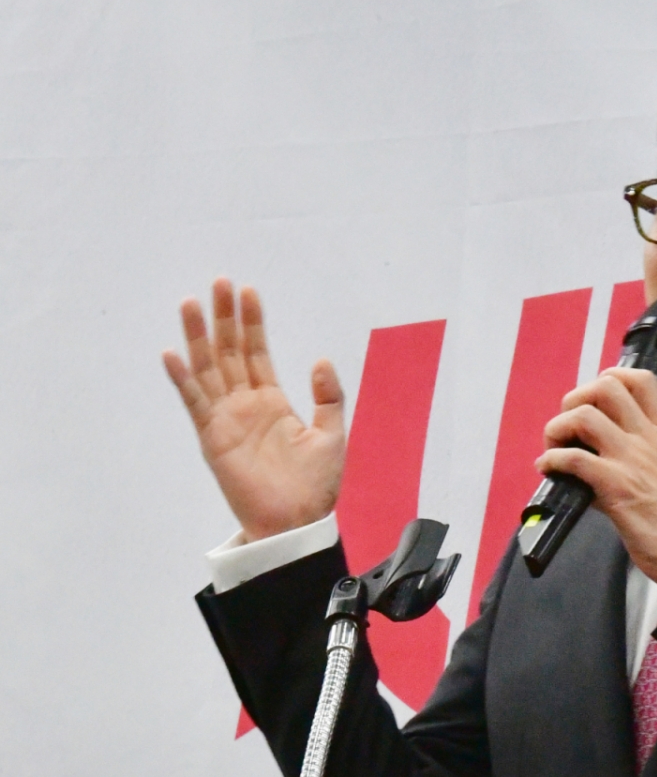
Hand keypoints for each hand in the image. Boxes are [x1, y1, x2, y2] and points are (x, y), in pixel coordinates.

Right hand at [162, 278, 345, 541]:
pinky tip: (174, 354)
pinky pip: (195, 403)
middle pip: (229, 352)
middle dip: (224, 318)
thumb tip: (320, 359)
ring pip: (208, 369)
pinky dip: (183, 379)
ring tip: (191, 303)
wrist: (296, 523)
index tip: (248, 292)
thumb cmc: (315, 486)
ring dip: (198, 337)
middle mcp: (245, 405)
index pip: (257, 352)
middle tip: (220, 283)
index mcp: (272, 401)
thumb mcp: (332, 434)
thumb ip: (328, 397)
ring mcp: (226, 419)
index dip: (252, 323)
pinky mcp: (213, 438)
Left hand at [535, 368, 656, 595]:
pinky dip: (551, 460)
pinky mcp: (616, 487)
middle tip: (568, 428)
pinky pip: (573, 458)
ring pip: (583, 416)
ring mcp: (631, 461)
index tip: (593, 399)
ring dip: (557, 429)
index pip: (640, 380)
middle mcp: (647, 440)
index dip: (609, 377)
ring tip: (553, 449)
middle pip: (606, 386)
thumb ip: (630, 461)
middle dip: (575, 399)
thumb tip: (587, 463)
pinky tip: (550, 471)